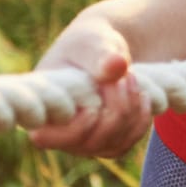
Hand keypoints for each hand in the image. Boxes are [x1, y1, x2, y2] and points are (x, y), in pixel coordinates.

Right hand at [28, 15, 153, 157]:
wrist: (105, 50)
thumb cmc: (89, 42)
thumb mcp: (92, 41)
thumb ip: (100, 53)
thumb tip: (116, 66)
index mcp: (42, 106)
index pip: (45, 137)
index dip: (75, 128)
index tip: (95, 106)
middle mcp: (56, 131)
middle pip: (88, 143)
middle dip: (115, 110)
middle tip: (126, 75)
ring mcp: (81, 141)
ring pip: (110, 145)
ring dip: (131, 112)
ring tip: (132, 77)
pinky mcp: (103, 143)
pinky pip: (124, 144)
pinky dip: (139, 121)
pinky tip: (143, 96)